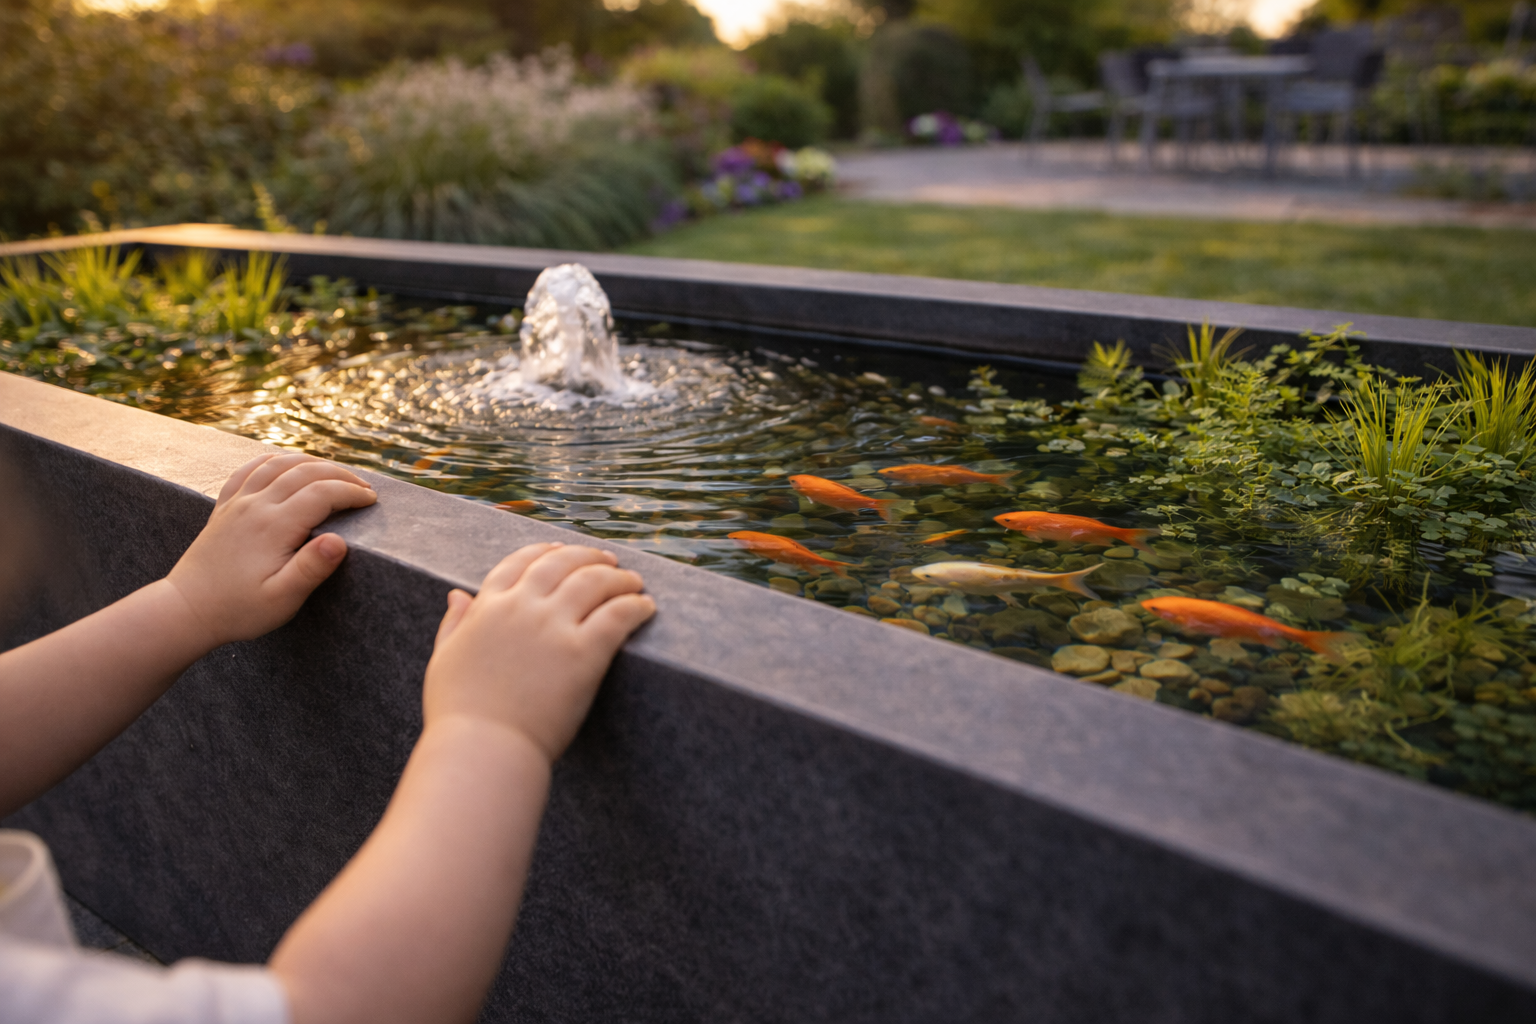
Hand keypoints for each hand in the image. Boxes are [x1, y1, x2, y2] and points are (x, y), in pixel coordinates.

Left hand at [167, 453, 376, 645]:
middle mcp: (255, 506)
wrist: (187, 610)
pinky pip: (250, 469)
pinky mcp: (224, 507)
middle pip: (305, 471)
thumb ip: (311, 568)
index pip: (322, 493)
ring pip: (279, 463)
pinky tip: (285, 463)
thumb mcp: (281, 599)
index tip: (372, 501)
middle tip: (364, 487)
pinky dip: (274, 459)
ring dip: (312, 462)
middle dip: (340, 474)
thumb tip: (339, 541)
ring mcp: (237, 503)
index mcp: (273, 526)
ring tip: (335, 474)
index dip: (352, 492)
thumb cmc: (239, 609)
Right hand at [423, 543, 655, 762]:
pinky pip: (618, 615)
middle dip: (588, 556)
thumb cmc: (459, 716)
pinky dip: (636, 606)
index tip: (562, 548)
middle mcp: (522, 608)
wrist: (482, 750)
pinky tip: (646, 608)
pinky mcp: (583, 652)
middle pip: (562, 563)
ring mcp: (553, 627)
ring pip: (595, 581)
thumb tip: (457, 594)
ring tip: (635, 583)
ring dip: (619, 578)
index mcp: (488, 608)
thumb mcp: (444, 661)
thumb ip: (454, 625)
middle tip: (609, 560)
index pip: (520, 563)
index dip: (544, 551)